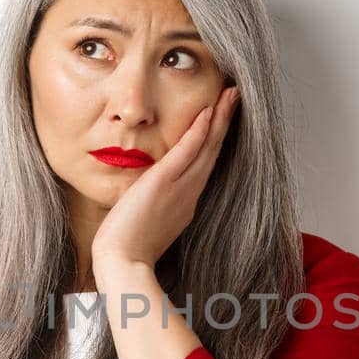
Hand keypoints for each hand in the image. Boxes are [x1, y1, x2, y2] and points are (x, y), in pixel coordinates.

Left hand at [91, 85, 239, 275]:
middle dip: (225, 122)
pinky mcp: (163, 184)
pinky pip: (186, 153)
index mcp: (185, 203)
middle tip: (236, 96)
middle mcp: (189, 194)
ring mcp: (180, 189)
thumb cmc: (127, 250)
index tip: (221, 118)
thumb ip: (153, 207)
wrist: (122, 264)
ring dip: (220, 118)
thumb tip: (148, 198)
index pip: (204, 164)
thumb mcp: (145, 223)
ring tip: (231, 94)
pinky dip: (199, 132)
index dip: (215, 139)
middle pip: (212, 151)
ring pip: (206, 147)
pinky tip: (208, 112)